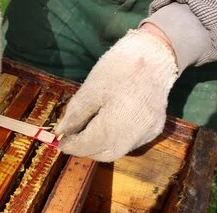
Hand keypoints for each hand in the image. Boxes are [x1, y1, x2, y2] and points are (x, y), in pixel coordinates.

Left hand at [54, 26, 178, 161]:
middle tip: (73, 139)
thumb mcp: (90, 89)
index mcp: (116, 124)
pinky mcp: (154, 130)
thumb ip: (75, 115)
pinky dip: (115, 140)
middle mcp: (134, 136)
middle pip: (104, 154)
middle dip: (86, 149)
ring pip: (118, 151)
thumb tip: (62, 132)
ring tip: (89, 131)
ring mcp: (147, 134)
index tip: (60, 142)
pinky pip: (130, 143)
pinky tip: (109, 126)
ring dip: (100, 146)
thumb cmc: (118, 69)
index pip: (89, 145)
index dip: (72, 146)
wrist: (156, 54)